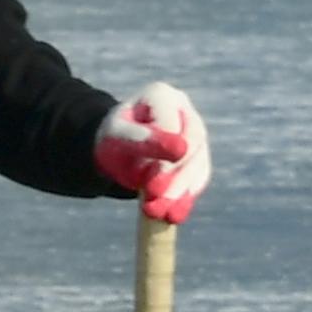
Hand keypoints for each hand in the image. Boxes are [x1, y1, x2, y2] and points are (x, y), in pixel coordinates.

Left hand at [94, 83, 211, 223]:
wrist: (116, 150)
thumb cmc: (113, 136)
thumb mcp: (117, 136)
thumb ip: (144, 140)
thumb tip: (181, 150)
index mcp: (162, 96)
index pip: (171, 125)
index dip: (164, 155)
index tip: (152, 185)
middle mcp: (185, 113)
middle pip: (191, 147)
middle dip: (173, 179)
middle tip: (153, 203)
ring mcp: (195, 136)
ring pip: (197, 166)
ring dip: (180, 194)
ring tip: (161, 215)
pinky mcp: (199, 158)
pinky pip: (198, 179)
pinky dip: (186, 198)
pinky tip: (174, 215)